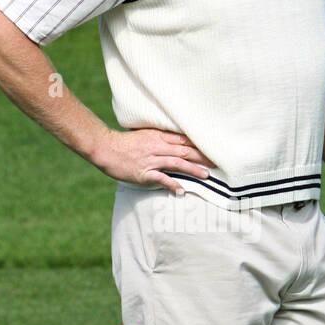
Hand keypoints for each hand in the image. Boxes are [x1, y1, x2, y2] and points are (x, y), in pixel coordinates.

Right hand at [95, 127, 215, 194]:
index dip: (200, 145)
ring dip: (193, 170)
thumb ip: (161, 137)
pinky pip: (161, 178)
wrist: (106, 148)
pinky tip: (182, 191)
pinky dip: (172, 184)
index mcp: (159, 136)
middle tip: (218, 163)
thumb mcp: (146, 134)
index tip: (213, 149)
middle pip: (185, 151)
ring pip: (177, 163)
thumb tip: (177, 141)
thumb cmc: (126, 142)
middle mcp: (158, 147)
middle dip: (202, 157)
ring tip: (207, 176)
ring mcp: (151, 160)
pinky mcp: (144, 172)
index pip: (184, 140)